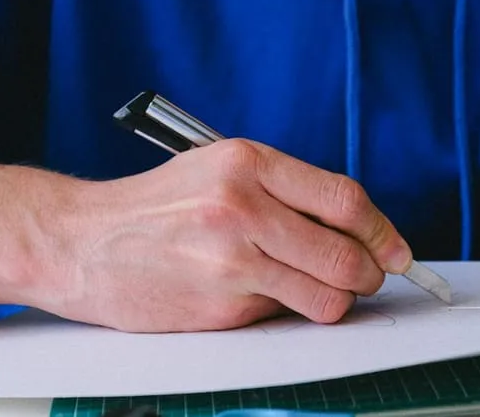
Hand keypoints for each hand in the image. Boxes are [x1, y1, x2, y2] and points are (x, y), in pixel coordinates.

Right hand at [0, 139, 413, 331]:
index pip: (345, 199)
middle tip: (366, 277)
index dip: (383, 231)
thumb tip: (354, 230)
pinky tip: (258, 298)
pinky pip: (283, 316)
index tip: (397, 250)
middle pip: (348, 252)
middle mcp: (242, 206)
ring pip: (327, 294)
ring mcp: (231, 259)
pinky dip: (286, 313)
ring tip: (312, 291)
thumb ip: (283, 192)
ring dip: (334, 300)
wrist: (81, 243)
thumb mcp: (217, 169)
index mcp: (247, 162)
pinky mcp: (220, 305)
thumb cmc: (152, 208)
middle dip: (369, 273)